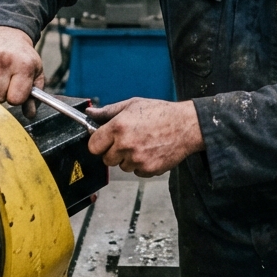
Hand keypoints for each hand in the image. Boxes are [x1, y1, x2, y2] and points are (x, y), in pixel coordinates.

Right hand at [0, 26, 43, 116]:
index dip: (15, 98)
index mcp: (24, 66)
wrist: (9, 34)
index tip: (16, 91)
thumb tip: (29, 114)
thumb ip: (34, 96)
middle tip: (5, 83)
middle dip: (1, 94)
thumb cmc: (22, 58)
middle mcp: (6, 60)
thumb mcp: (35, 74)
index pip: (15, 99)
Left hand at [87, 98, 204, 177]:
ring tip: (143, 144)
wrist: (186, 126)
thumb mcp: (133, 105)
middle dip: (114, 151)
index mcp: (118, 127)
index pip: (93, 146)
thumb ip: (108, 111)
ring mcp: (137, 159)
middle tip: (128, 140)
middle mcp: (125, 145)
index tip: (104, 140)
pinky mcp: (148, 169)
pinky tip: (150, 151)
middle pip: (106, 159)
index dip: (99, 143)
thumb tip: (90, 113)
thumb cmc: (161, 113)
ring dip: (128, 159)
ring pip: (122, 166)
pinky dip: (141, 165)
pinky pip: (136, 172)